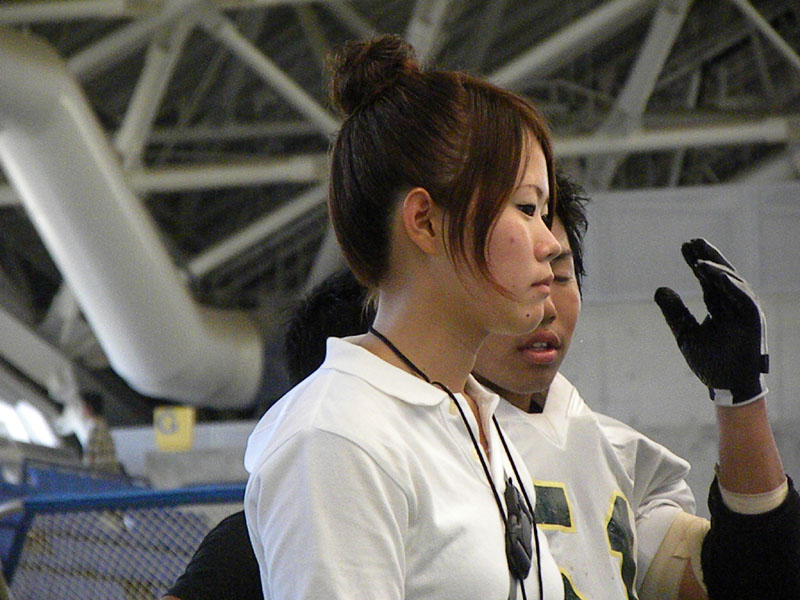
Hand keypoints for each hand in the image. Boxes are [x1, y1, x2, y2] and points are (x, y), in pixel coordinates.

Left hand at [654, 238, 767, 406]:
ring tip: (698, 259)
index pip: (708, 279)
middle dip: (708, 257)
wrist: (727, 387)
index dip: (697, 262)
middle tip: (692, 242)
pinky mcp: (753, 320)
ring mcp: (745, 311)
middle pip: (721, 275)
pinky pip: (743, 298)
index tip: (684, 247)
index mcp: (720, 306)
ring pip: (733, 282)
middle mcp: (734, 305)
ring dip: (717, 268)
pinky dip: (731, 285)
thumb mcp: (685, 333)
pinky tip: (715, 275)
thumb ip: (675, 312)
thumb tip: (659, 289)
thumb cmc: (710, 363)